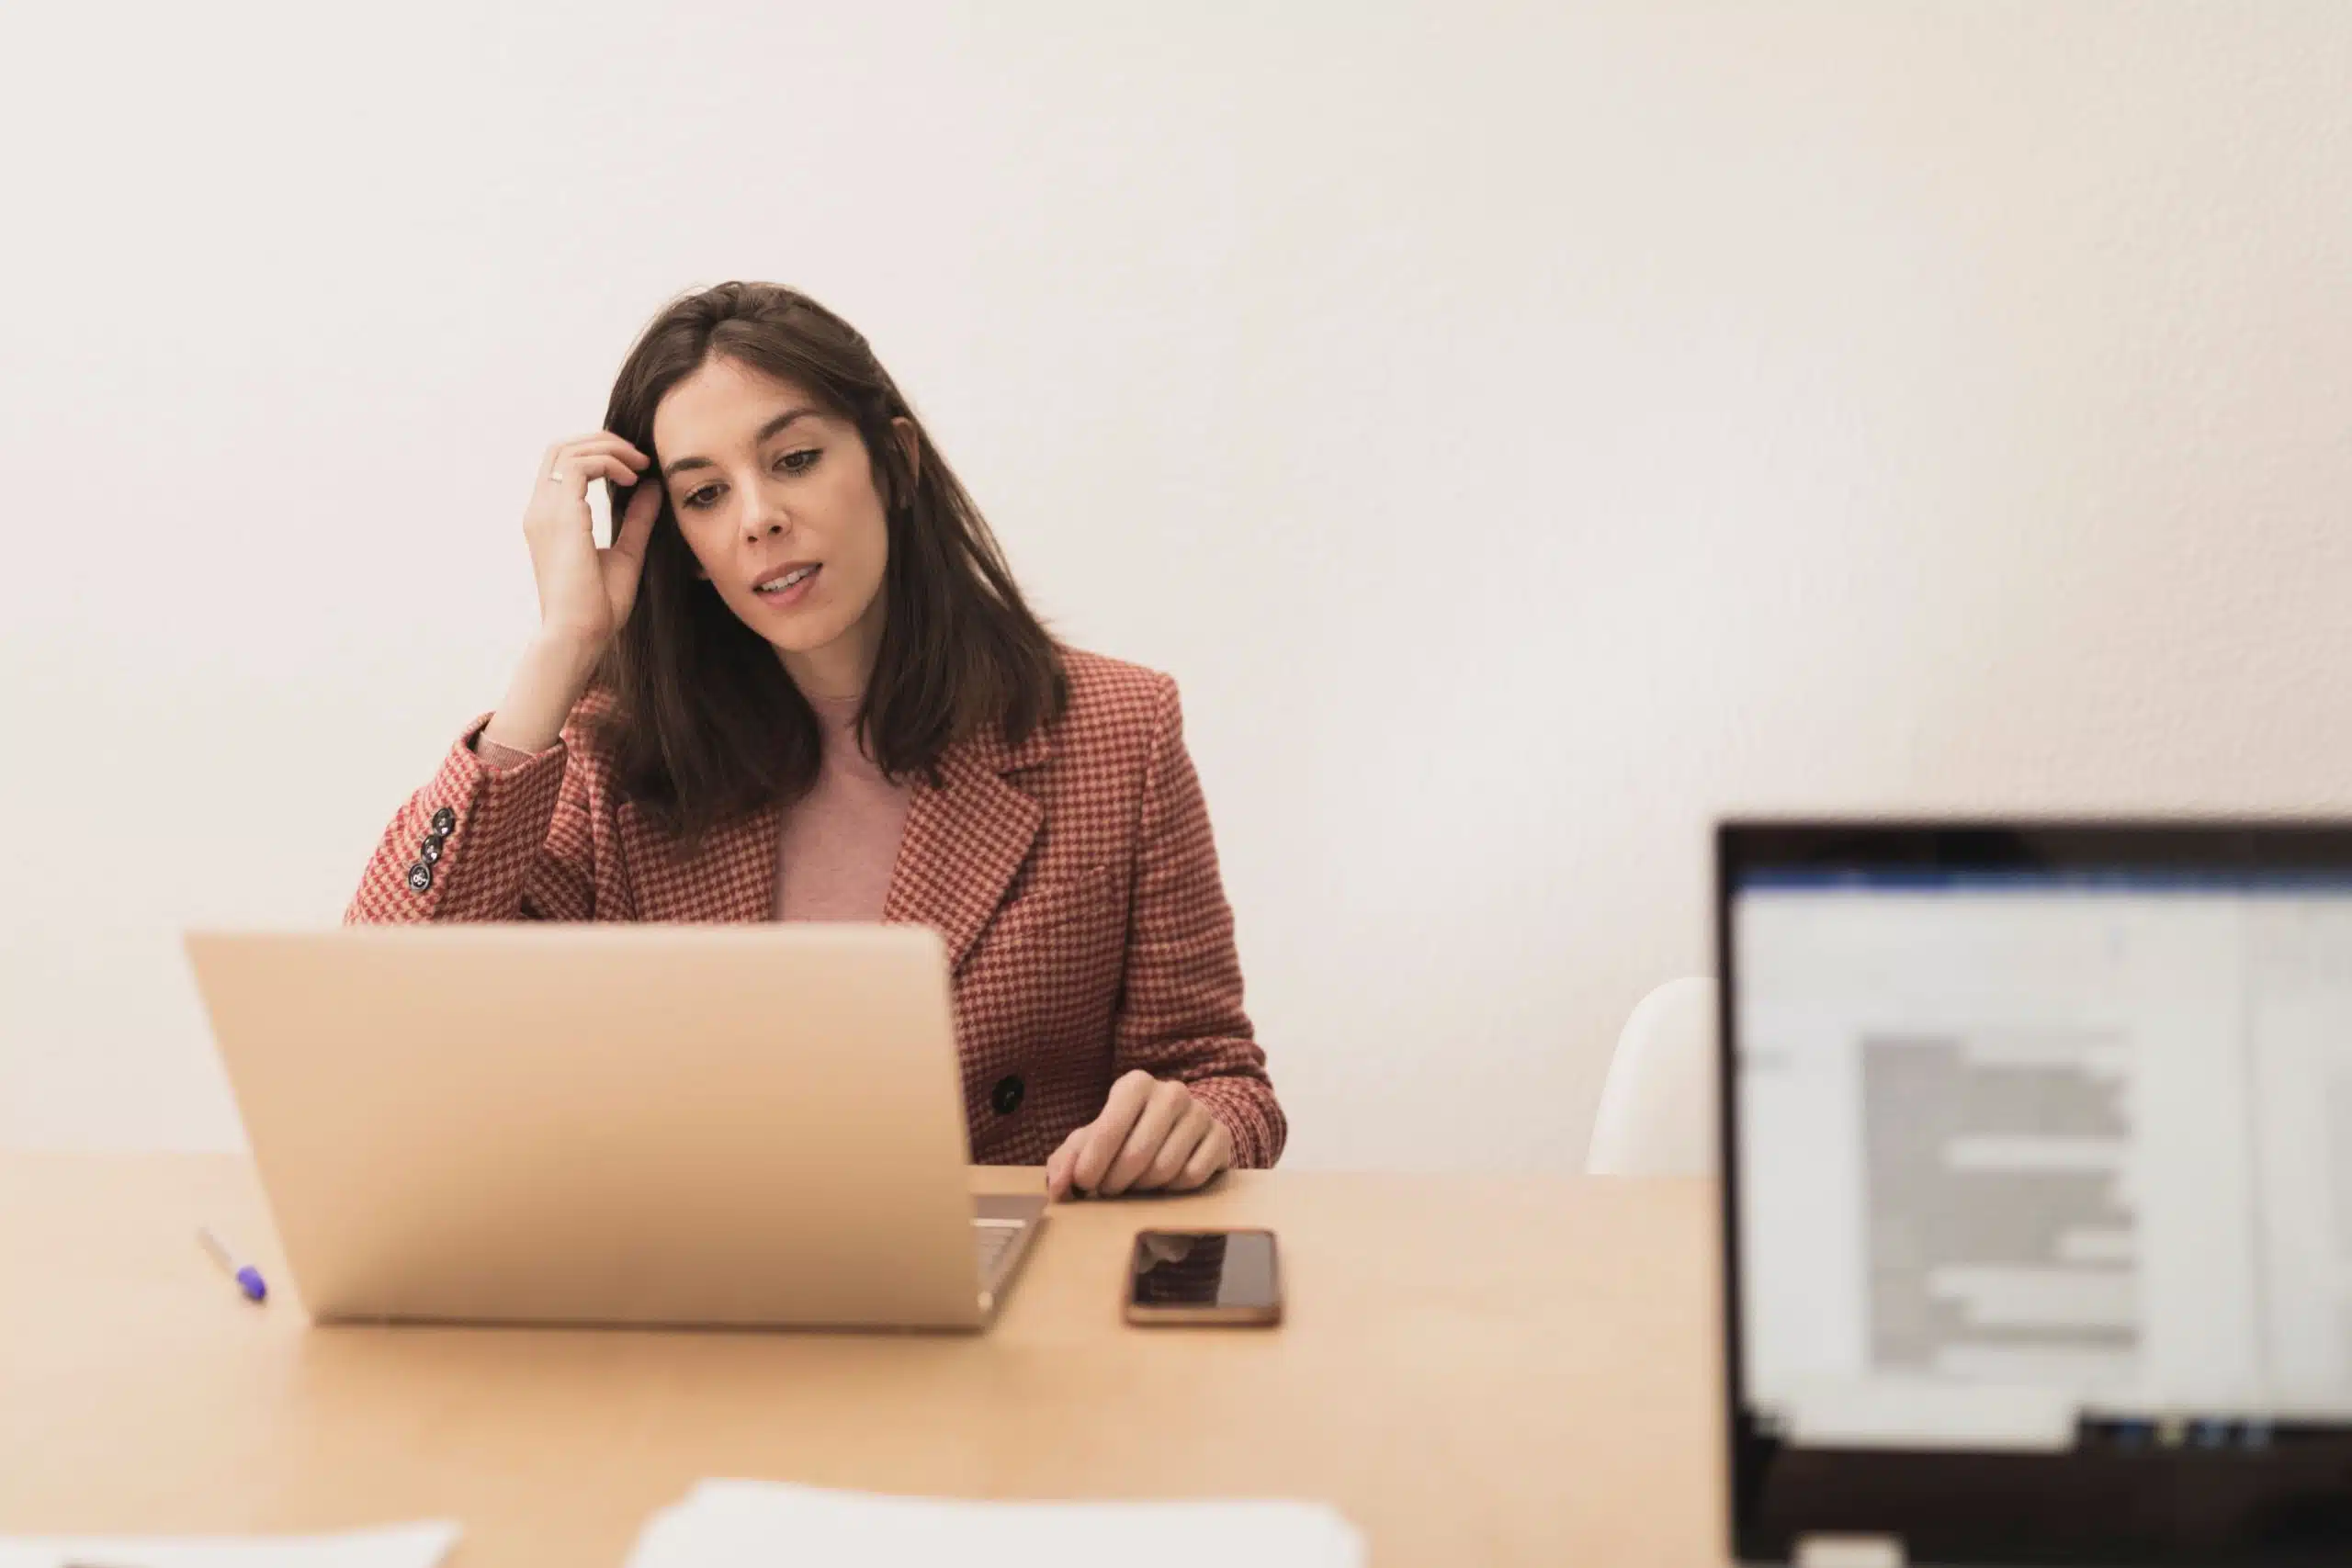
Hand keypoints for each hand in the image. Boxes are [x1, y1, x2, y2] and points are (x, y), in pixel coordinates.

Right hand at [523, 432, 662, 655]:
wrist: (579, 634)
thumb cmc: (598, 607)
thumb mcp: (626, 553)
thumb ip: (637, 519)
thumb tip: (652, 486)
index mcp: (549, 519)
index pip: (563, 465)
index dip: (598, 454)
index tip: (635, 468)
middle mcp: (540, 510)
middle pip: (561, 447)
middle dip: (603, 442)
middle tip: (640, 458)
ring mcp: (545, 510)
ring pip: (568, 449)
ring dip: (609, 449)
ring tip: (641, 467)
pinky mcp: (559, 515)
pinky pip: (578, 464)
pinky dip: (608, 462)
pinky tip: (632, 481)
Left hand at [1046, 1070, 1234, 1200]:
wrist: (1177, 1132)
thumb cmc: (1125, 1137)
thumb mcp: (1091, 1143)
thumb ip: (1066, 1162)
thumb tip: (1058, 1187)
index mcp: (1135, 1084)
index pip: (1109, 1127)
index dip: (1093, 1163)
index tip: (1083, 1184)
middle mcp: (1171, 1092)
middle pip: (1137, 1155)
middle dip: (1117, 1182)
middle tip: (1109, 1190)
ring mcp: (1200, 1113)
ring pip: (1166, 1169)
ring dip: (1145, 1188)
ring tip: (1136, 1184)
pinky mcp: (1221, 1137)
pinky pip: (1193, 1176)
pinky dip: (1174, 1189)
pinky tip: (1166, 1183)